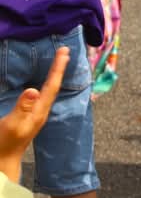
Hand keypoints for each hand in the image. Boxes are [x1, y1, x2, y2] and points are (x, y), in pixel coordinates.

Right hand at [0, 45, 68, 181]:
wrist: (3, 160)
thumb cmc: (6, 143)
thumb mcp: (12, 124)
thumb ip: (22, 108)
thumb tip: (34, 90)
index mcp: (39, 111)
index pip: (52, 85)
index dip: (58, 67)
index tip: (64, 51)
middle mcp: (41, 111)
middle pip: (54, 85)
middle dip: (59, 68)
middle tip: (64, 52)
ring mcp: (36, 114)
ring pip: (49, 90)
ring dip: (54, 75)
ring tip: (58, 62)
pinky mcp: (30, 116)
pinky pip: (42, 95)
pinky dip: (46, 84)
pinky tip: (43, 82)